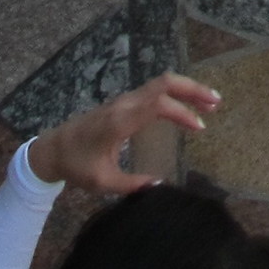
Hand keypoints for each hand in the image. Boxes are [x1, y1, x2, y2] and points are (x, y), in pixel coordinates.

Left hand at [29, 75, 218, 193]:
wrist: (52, 149)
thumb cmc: (76, 165)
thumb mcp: (102, 181)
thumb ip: (131, 184)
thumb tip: (160, 185)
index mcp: (120, 120)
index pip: (159, 104)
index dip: (182, 113)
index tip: (200, 127)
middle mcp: (125, 104)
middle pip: (164, 83)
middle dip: (193, 89)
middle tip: (216, 102)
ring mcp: (124, 100)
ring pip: (160, 83)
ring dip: (186, 89)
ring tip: (209, 103)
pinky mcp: (123, 102)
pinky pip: (154, 89)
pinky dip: (174, 93)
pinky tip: (185, 106)